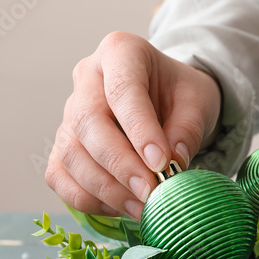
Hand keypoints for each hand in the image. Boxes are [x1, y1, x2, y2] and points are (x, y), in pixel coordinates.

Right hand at [46, 31, 221, 218]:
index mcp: (121, 52)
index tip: (161, 163)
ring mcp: (69, 112)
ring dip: (106, 188)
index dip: (139, 129)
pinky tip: (122, 207)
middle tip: (151, 192)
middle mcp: (86, 78)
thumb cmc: (180, 95)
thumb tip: (172, 163)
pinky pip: (60, 176)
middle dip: (120, 164)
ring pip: (71, 153)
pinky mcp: (63, 146)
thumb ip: (188, 129)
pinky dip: (88, 199)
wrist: (167, 100)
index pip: (123, 88)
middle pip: (87, 122)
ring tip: (143, 207)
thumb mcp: (198, 101)